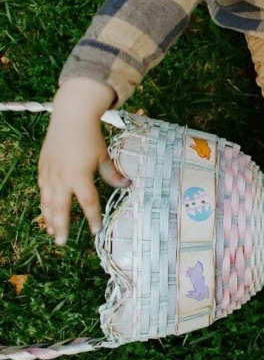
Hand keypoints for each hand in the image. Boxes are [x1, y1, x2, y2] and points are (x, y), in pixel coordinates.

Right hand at [38, 78, 128, 244]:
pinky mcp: (43, 168)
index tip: (96, 230)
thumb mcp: (104, 155)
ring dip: (49, 218)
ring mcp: (49, 174)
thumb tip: (126, 186)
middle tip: (61, 243)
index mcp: (79, 176)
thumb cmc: (90, 136)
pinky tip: (46, 210)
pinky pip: (42, 190)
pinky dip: (44, 203)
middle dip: (61, 227)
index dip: (92, 218)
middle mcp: (61, 178)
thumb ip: (112, 174)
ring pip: (47, 202)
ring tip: (52, 232)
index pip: (88, 203)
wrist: (70, 117)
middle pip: (60, 209)